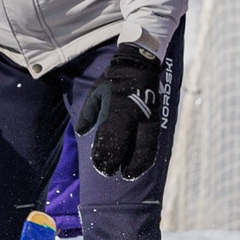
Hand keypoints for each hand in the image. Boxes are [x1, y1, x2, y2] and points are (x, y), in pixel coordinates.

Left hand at [72, 40, 166, 179]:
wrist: (138, 65)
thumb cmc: (112, 82)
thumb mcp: (95, 94)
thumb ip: (88, 114)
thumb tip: (82, 132)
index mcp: (115, 109)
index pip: (108, 137)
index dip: (103, 154)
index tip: (99, 165)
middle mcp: (132, 115)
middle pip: (125, 144)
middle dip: (116, 161)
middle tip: (109, 172)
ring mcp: (147, 117)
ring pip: (144, 145)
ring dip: (136, 163)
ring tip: (128, 174)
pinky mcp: (156, 118)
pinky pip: (154, 141)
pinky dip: (148, 155)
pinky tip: (142, 165)